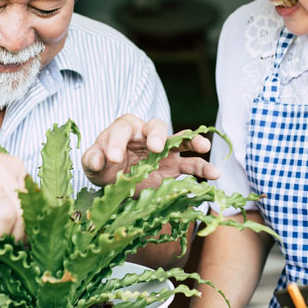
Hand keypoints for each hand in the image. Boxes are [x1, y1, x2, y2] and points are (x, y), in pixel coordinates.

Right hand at [0, 137, 27, 240]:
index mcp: (15, 167)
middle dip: (17, 236)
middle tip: (6, 246)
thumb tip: (25, 225)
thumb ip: (11, 190)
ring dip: (0, 236)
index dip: (30, 225)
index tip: (23, 239)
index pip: (34, 202)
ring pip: (6, 216)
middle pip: (23, 212)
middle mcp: (3, 171)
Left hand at [81, 114, 220, 190]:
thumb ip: (92, 159)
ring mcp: (164, 151)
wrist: (116, 181)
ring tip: (204, 147)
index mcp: (124, 129)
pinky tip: (215, 175)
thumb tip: (97, 160)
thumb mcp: (93, 164)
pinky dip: (204, 169)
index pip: (122, 129)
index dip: (117, 142)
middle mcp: (147, 135)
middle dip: (157, 135)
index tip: (112, 158)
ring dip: (193, 142)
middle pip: (156, 126)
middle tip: (156, 148)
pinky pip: (191, 165)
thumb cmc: (104, 166)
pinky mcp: (174, 167)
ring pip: (181, 141)